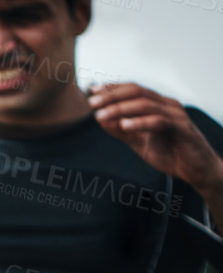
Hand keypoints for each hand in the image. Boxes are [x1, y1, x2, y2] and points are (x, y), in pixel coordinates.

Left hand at [89, 83, 222, 191]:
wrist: (195, 169)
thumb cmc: (169, 152)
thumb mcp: (138, 141)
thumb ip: (121, 131)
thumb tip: (100, 118)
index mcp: (158, 105)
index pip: (133, 90)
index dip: (112, 89)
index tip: (92, 91)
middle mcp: (167, 105)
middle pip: (137, 92)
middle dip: (112, 96)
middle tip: (92, 102)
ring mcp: (175, 115)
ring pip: (145, 105)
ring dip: (120, 109)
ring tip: (101, 115)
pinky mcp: (182, 129)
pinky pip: (159, 122)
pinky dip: (140, 123)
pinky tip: (124, 125)